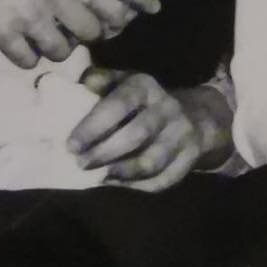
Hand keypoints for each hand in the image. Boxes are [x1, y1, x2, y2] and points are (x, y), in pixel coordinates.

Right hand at [0, 0, 158, 67]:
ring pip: (65, 51)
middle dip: (92, 32)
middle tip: (81, 28)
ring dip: (60, 47)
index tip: (154, 8)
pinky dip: (30, 56)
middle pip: (96, 30)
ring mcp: (30, 15)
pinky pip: (30, 61)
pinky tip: (23, 44)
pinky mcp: (2, 34)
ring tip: (48, 35)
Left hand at [68, 69, 229, 189]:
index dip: (94, 125)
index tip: (71, 146)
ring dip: (122, 172)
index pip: (120, 103)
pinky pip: (162, 179)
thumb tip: (74, 81)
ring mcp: (181, 134)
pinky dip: (137, 185)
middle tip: (80, 165)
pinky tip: (119, 182)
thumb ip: (99, 82)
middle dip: (105, 153)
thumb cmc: (142, 102)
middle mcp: (167, 108)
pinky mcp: (188, 159)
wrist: (195, 115)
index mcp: (145, 86)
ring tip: (99, 177)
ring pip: (152, 161)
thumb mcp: (123, 83)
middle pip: (138, 134)